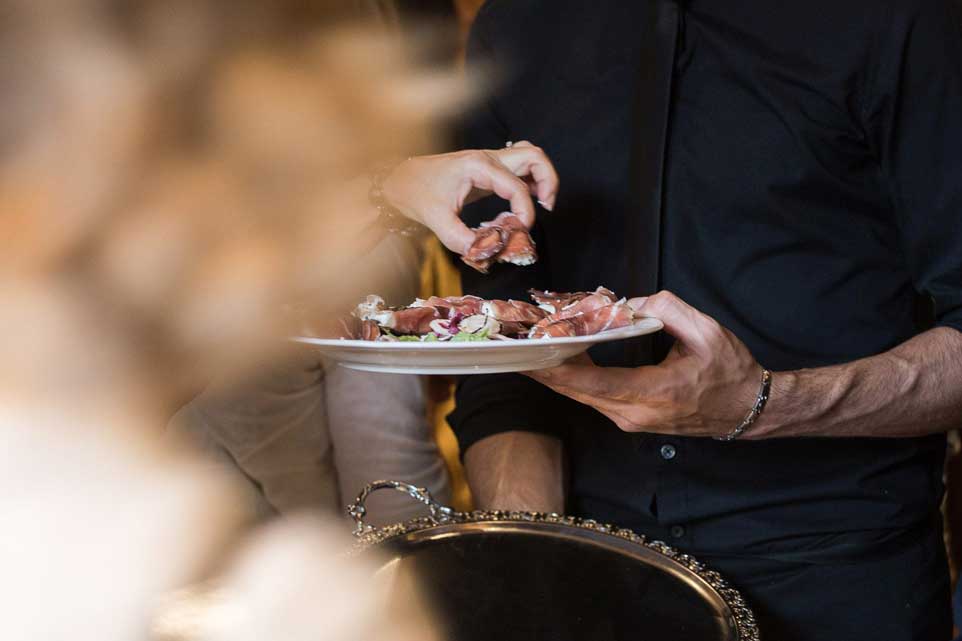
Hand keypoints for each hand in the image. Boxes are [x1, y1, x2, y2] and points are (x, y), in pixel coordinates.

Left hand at [380, 141, 558, 253]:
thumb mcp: (437, 220)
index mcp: (478, 166)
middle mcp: (488, 159)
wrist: (398, 179)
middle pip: (535, 157)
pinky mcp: (487, 171)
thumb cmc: (415, 193)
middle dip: (548, 182)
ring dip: (542, 178)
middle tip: (546, 207)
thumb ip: (462, 239)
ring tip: (540, 204)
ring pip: (530, 157)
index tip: (519, 231)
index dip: (525, 212)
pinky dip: (528, 183)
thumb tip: (485, 253)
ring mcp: (489, 162)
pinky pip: (518, 169)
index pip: (517, 187)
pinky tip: (519, 206)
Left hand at [524, 291, 764, 437]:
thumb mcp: (706, 331)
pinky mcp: (628, 419)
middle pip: (576, 392)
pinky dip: (571, 379)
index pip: (593, 382)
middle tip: (514, 344)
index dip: (556, 368)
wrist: (747, 409)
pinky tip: (557, 358)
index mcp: (654, 393)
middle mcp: (634, 414)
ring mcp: (629, 420)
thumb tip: (627, 303)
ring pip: (580, 396)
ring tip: (528, 347)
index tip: (529, 353)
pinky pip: (592, 397)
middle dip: (542, 368)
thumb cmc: (729, 371)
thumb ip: (667, 308)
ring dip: (553, 373)